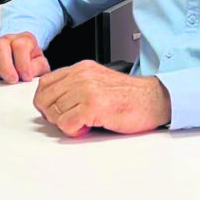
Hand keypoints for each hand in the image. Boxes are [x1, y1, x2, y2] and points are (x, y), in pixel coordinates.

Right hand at [0, 32, 49, 83]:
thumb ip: (37, 69)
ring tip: (4, 77)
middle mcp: (6, 40)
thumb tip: (28, 75)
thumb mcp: (40, 64)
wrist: (20, 55)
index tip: (26, 77)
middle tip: (12, 80)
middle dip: (5, 67)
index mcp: (23, 39)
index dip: (23, 64)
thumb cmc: (30, 59)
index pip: (20, 45)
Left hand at [34, 60, 170, 136]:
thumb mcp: (99, 81)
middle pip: (45, 99)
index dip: (45, 101)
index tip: (54, 110)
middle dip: (53, 114)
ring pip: (54, 113)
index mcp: (82, 68)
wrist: (154, 99)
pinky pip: (66, 124)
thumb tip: (53, 102)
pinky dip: (74, 131)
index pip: (45, 83)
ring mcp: (87, 90)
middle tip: (69, 120)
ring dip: (65, 123)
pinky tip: (87, 128)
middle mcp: (82, 76)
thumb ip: (76, 86)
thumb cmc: (131, 95)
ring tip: (82, 123)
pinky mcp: (93, 106)